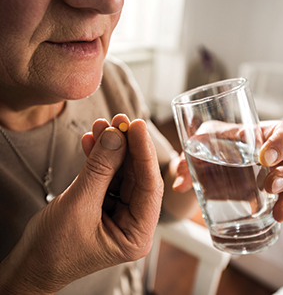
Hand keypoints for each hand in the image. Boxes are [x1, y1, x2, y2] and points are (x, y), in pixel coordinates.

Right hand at [0, 114, 163, 293]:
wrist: (31, 263)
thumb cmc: (53, 249)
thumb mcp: (78, 205)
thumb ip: (99, 169)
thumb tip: (116, 136)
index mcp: (137, 234)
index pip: (149, 186)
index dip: (144, 153)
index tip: (137, 126)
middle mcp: (134, 222)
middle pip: (136, 175)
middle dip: (127, 146)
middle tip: (119, 121)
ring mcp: (120, 212)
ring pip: (121, 172)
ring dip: (112, 148)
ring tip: (103, 126)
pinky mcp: (106, 203)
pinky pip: (107, 175)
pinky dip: (100, 158)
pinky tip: (94, 141)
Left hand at [173, 120, 282, 222]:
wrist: (207, 163)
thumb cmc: (209, 144)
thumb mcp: (199, 144)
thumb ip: (188, 158)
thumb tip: (179, 184)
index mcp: (258, 133)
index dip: (282, 142)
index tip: (265, 157)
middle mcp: (273, 153)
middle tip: (269, 185)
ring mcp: (274, 173)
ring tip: (278, 212)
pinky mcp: (271, 193)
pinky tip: (276, 218)